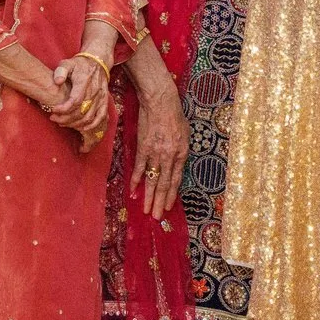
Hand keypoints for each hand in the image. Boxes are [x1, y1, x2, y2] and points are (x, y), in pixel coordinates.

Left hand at [50, 56, 114, 137]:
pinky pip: (101, 116)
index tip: (53, 110)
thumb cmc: (79, 64)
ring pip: (89, 117)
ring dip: (75, 123)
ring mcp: (101, 97)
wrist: (98, 61)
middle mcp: (94, 91)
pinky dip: (93, 125)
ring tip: (62, 122)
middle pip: (80, 112)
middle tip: (53, 118)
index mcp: (84, 82)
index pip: (75, 100)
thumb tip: (57, 81)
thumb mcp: (67, 63)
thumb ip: (60, 71)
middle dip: (65, 118)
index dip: (63, 109)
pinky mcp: (104, 101)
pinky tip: (83, 129)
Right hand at [133, 82, 184, 219]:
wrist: (161, 102)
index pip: (176, 180)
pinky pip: (140, 168)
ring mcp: (156, 153)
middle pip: (165, 184)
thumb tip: (177, 164)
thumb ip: (181, 151)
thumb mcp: (185, 134)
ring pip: (152, 180)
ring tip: (146, 211)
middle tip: (157, 217)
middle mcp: (170, 157)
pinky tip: (134, 192)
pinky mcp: (143, 148)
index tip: (168, 208)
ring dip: (149, 197)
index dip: (171, 195)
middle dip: (160, 203)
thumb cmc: (174, 115)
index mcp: (182, 154)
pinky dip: (136, 181)